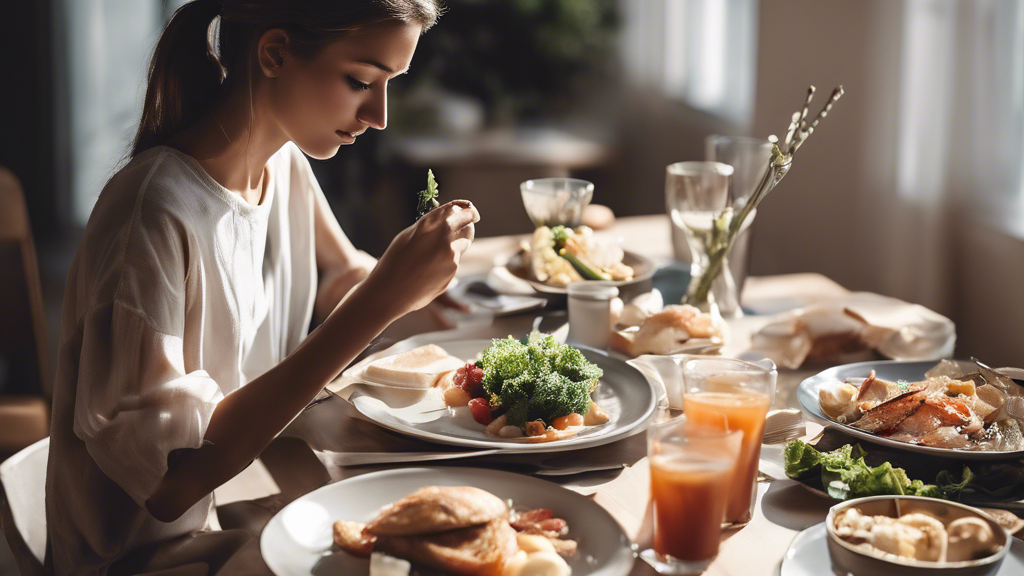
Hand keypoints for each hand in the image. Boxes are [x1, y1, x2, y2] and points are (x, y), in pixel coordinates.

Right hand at [365, 200, 478, 317]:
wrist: (390, 291)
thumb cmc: (394, 262)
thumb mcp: (408, 236)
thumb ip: (429, 227)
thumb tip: (447, 219)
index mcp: (428, 224)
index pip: (459, 210)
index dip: (468, 210)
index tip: (470, 211)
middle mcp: (443, 236)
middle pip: (468, 223)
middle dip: (468, 223)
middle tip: (466, 224)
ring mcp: (450, 254)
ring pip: (464, 243)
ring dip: (457, 243)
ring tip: (437, 252)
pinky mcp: (453, 270)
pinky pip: (455, 260)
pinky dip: (448, 260)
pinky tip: (432, 268)